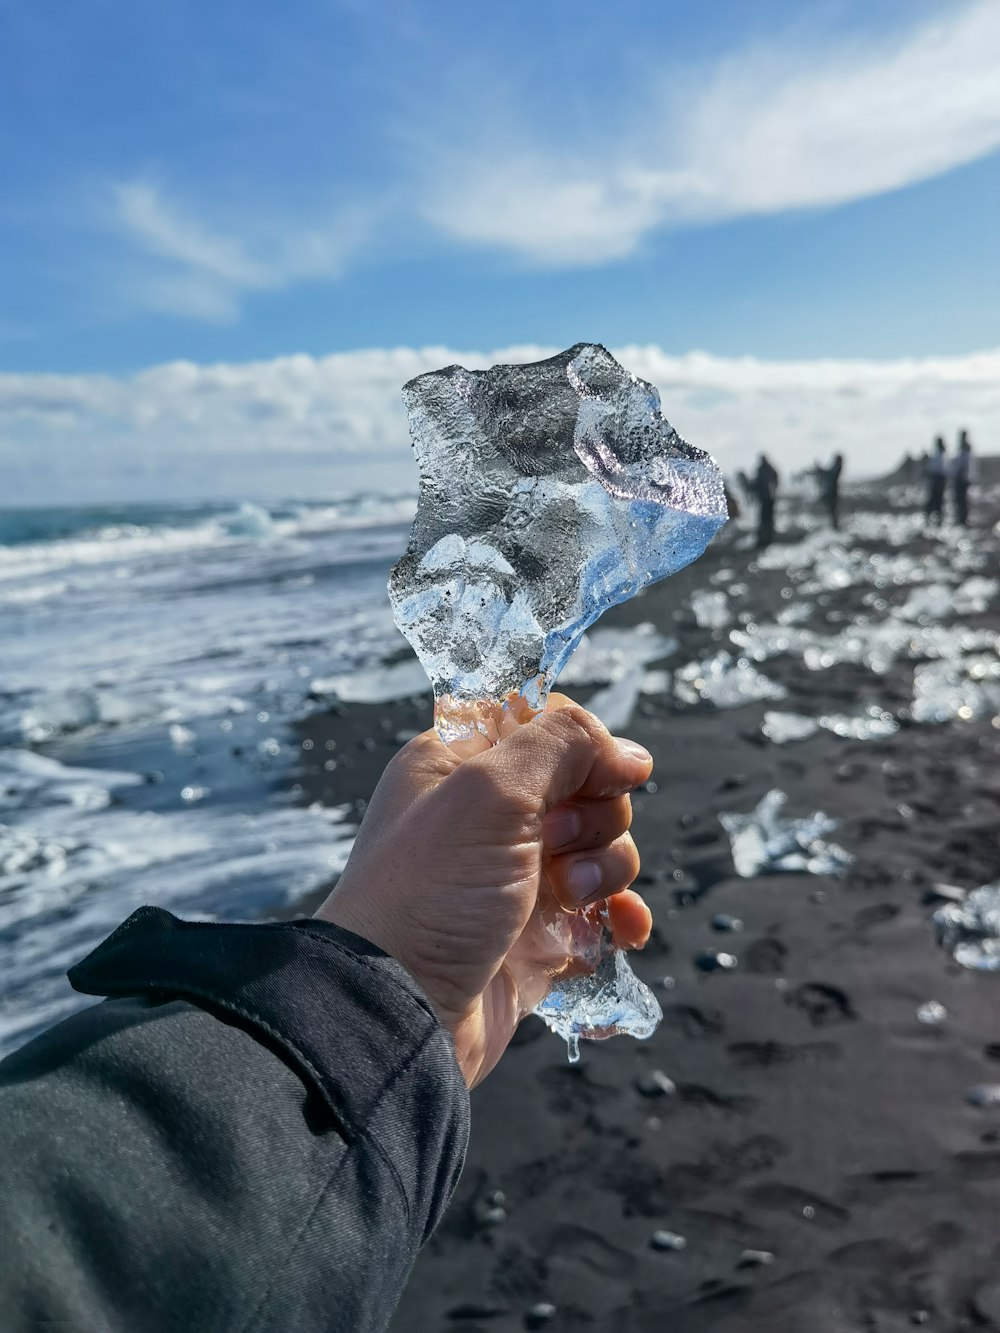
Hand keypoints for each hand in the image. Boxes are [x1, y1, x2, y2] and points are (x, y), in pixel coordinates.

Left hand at [315, 695, 653, 1087]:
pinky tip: (620, 930)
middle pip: (587, 786)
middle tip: (554, 846)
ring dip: (608, 870)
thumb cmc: (430, 893)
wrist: (400, 1013)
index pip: (547, 724)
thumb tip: (628, 753)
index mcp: (461, 764)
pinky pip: (603, 910)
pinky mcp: (538, 936)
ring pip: (602, 847)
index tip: (596, 777)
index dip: (584, 747)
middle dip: (595, 817)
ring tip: (571, 899)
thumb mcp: (487, 794)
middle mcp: (490, 816)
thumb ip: (559, 746)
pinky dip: (619, 916)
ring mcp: (516, 877)